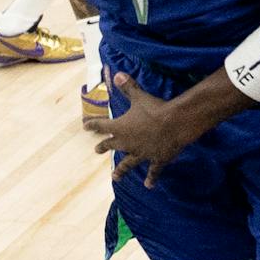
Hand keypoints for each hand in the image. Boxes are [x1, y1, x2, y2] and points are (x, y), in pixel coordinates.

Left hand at [86, 73, 203, 186]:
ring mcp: (141, 153)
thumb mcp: (140, 97)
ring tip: (115, 177)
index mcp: (120, 128)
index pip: (101, 126)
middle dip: (104, 148)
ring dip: (121, 170)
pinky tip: (148, 185)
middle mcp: (127, 143)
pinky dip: (151, 178)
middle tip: (97, 150)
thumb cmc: (155, 109)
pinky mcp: (156, 159)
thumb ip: (128, 88)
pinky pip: (152, 171)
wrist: (175, 124)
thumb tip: (116, 74)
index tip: (85, 126)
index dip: (92, 125)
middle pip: (112, 146)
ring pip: (128, 164)